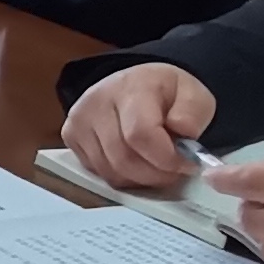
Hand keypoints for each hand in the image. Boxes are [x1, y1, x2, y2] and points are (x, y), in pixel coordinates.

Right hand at [65, 62, 217, 190]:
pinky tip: (134, 161)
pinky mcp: (70, 135)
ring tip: (155, 165)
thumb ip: (193, 113)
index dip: (165, 158)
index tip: (185, 164)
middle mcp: (97, 100)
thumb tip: (183, 131)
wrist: (137, 85)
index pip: (140, 134)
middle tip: (173, 171)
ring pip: (110, 171)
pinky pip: (98, 173)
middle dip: (154, 174)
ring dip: (138, 178)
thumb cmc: (165, 94)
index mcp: (131, 87)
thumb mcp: (194, 95)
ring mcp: (79, 119)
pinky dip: (121, 176)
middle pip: (124, 159)